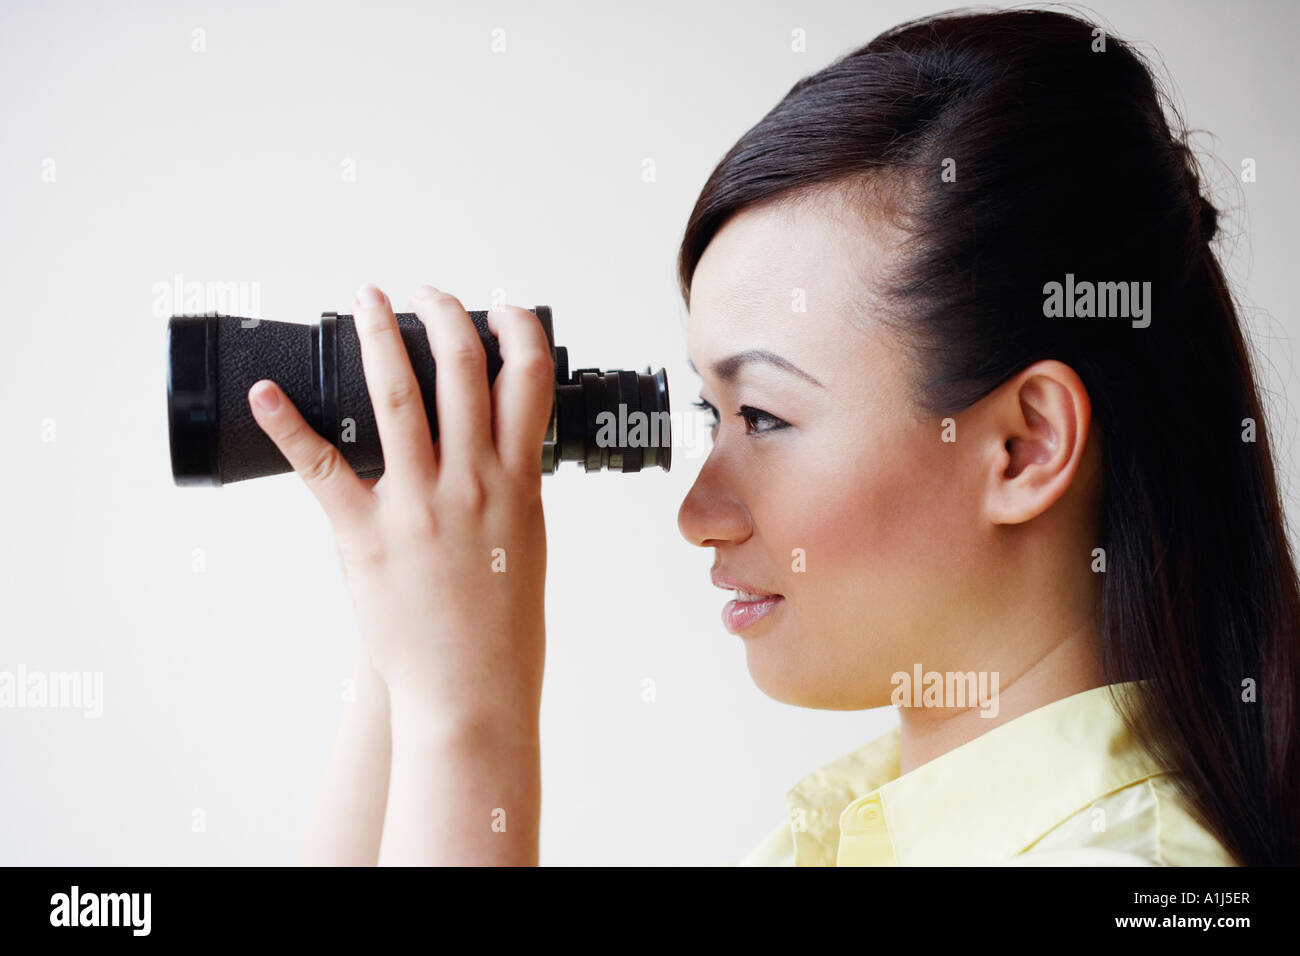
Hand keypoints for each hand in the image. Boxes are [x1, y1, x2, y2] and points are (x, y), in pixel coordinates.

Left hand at [249, 283, 552, 733]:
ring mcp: (418, 506)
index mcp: (519, 486)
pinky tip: (267, 391)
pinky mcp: (367, 535)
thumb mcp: (526, 545)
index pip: (527, 382)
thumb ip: (510, 490)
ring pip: (396, 398)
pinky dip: (289, 425)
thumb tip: (497, 448)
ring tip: (367, 302)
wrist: (472, 693)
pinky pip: (322, 468)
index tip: (501, 309)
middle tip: (427, 293)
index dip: (517, 331)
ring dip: (378, 338)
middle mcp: (472, 484)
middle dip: (444, 315)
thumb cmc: (504, 630)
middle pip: (460, 370)